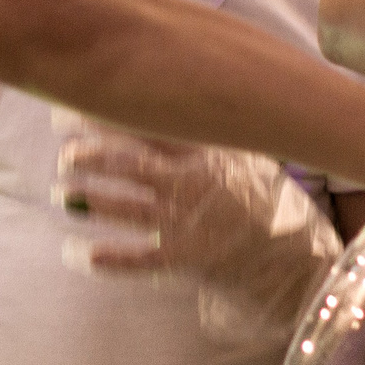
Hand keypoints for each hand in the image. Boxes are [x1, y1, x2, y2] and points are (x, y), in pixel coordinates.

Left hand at [56, 130, 342, 348]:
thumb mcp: (252, 158)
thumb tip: (179, 101)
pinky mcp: (188, 259)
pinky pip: (137, 259)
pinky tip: (79, 251)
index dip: (110, 115)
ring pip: (126, 205)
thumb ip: (217, 134)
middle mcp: (195, 182)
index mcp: (211, 150)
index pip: (152, 123)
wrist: (300, 262)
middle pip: (130, 160)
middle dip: (91, 154)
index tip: (78, 109)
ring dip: (90, 198)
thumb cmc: (273, 207)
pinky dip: (105, 257)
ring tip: (64, 193)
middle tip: (65, 154)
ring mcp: (189, 221)